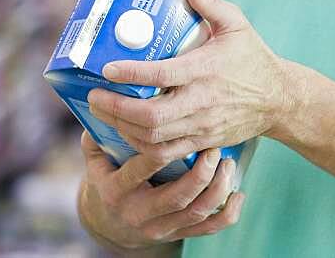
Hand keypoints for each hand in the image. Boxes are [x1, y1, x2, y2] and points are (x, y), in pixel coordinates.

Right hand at [77, 131, 246, 248]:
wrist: (109, 223)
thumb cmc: (105, 179)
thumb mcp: (95, 159)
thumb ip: (98, 133)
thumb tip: (100, 100)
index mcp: (116, 191)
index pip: (140, 170)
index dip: (158, 150)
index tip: (175, 128)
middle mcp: (139, 213)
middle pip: (176, 197)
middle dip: (199, 173)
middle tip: (214, 148)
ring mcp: (160, 227)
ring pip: (196, 213)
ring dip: (217, 189)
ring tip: (228, 164)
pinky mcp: (177, 234)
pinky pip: (208, 229)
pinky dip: (228, 214)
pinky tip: (239, 194)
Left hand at [88, 0, 291, 163]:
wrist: (279, 100)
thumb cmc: (253, 57)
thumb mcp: (236, 23)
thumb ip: (209, 2)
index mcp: (205, 70)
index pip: (161, 75)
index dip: (130, 74)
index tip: (107, 68)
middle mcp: (201, 102)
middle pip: (151, 116)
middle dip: (116, 109)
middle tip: (94, 95)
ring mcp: (201, 127)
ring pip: (153, 139)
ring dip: (122, 128)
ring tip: (103, 112)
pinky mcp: (202, 143)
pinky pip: (165, 154)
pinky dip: (140, 147)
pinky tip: (125, 132)